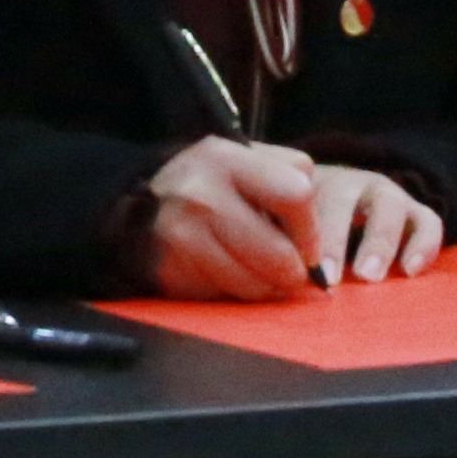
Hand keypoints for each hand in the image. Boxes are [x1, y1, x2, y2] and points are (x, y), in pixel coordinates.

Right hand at [137, 138, 444, 297]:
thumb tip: (320, 254)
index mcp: (227, 158)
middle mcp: (202, 194)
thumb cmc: (211, 184)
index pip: (297, 195)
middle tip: (289, 271)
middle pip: (280, 256)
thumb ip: (289, 185)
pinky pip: (226, 298)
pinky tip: (224, 273)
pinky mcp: (172, 270)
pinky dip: (234, 293)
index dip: (311, 229)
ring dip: (266, 288)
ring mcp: (183, 235)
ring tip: (255, 271)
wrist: (136, 202)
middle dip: (293, 272)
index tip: (305, 244)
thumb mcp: (245, 162)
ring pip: (256, 286)